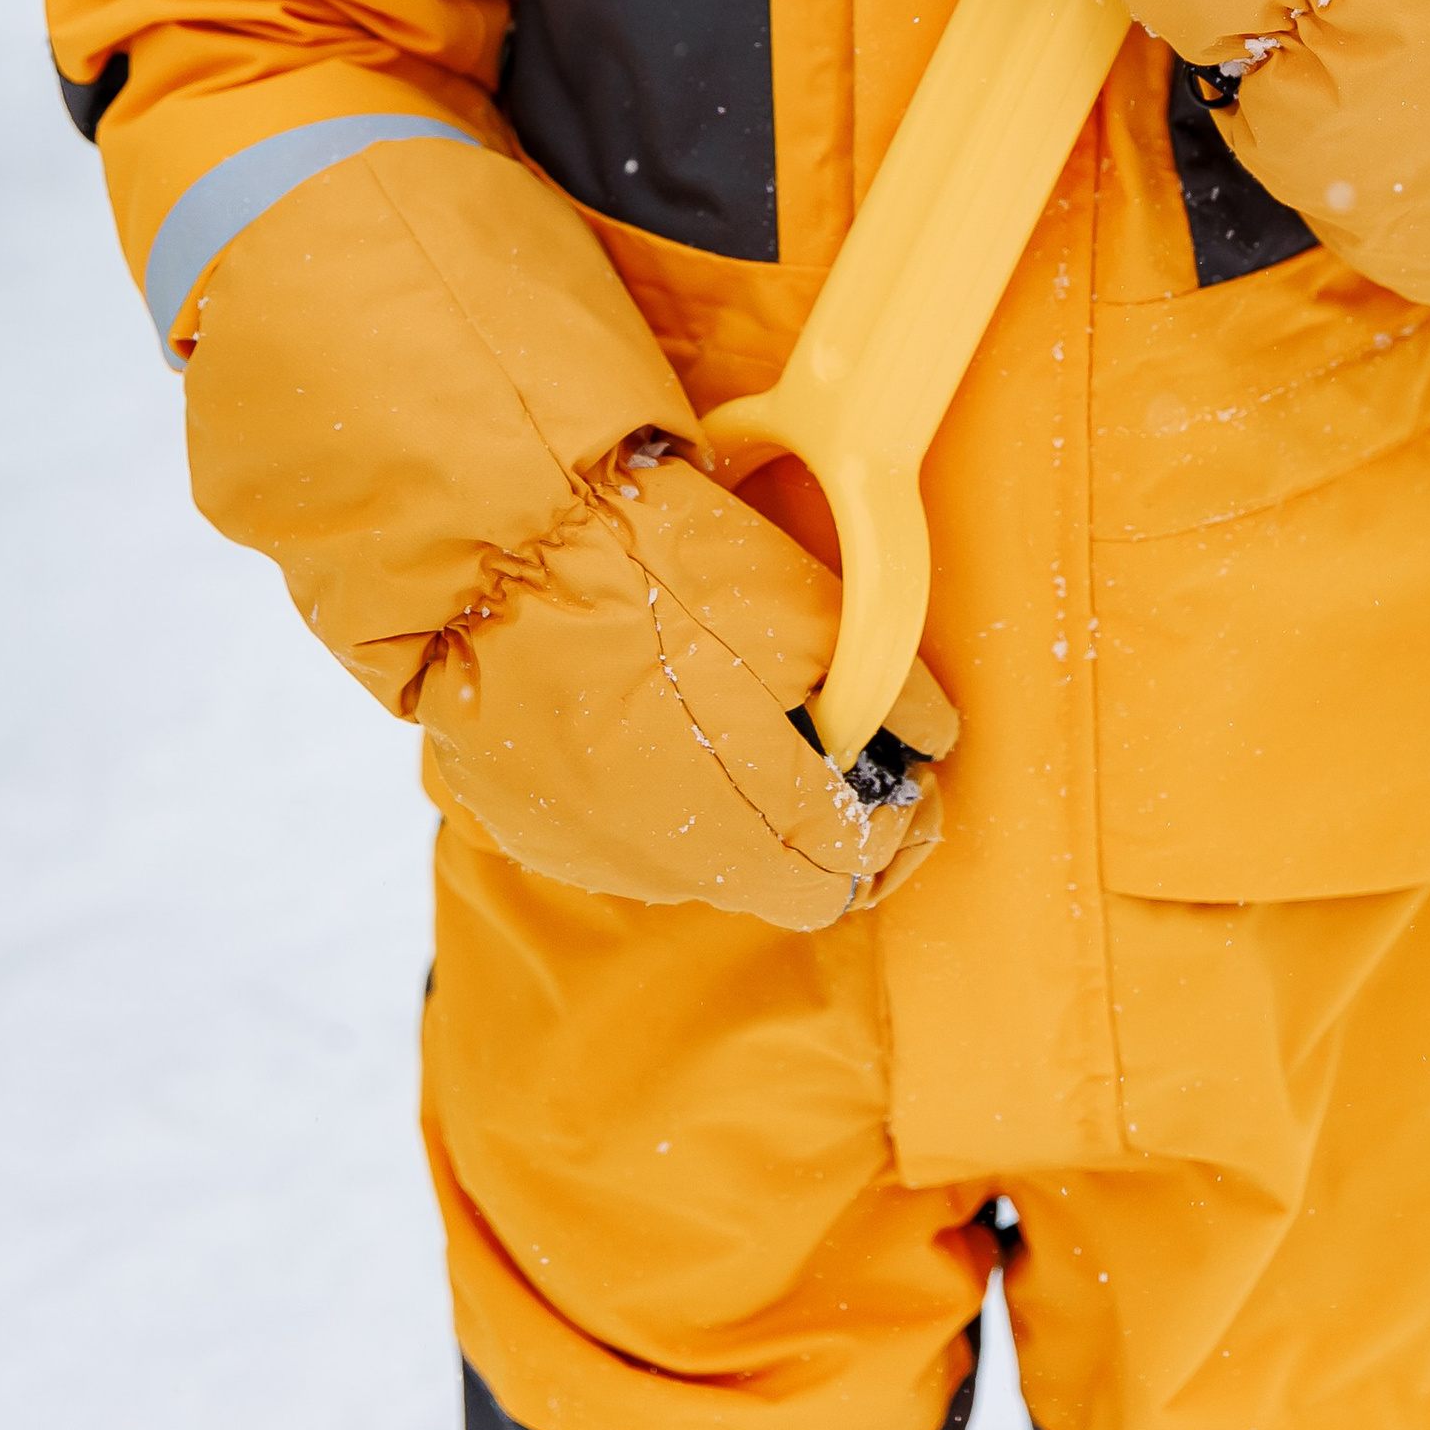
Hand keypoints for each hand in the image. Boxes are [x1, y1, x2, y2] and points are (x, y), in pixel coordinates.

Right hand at [416, 440, 954, 930]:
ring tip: (750, 726)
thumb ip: (886, 692)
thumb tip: (932, 738)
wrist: (497, 545)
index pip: (850, 874)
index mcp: (751, 824)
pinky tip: (661, 724)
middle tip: (847, 751)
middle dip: (827, 826)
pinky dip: (660, 799)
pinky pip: (622, 838)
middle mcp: (670, 867)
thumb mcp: (807, 611)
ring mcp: (592, 854)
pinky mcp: (531, 827)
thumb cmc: (660, 567)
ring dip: (743, 817)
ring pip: (702, 865)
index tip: (914, 773)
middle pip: (779, 884)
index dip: (899, 822)